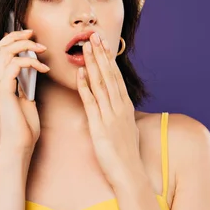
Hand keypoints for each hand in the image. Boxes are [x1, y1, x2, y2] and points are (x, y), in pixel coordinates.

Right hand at [0, 29, 49, 156]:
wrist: (19, 146)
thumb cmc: (24, 127)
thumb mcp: (26, 100)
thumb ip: (25, 84)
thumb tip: (33, 68)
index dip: (10, 39)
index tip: (28, 34)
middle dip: (16, 36)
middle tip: (33, 33)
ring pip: (4, 53)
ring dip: (25, 46)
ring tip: (42, 49)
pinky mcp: (4, 92)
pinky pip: (14, 66)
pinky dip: (30, 62)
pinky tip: (43, 69)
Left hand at [76, 33, 143, 184]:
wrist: (129, 174)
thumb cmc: (126, 154)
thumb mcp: (125, 129)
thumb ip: (119, 114)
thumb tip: (116, 106)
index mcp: (125, 106)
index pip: (116, 76)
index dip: (108, 58)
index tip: (103, 43)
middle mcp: (119, 107)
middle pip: (109, 75)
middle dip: (100, 54)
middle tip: (94, 35)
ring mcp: (110, 115)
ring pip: (101, 83)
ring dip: (93, 63)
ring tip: (85, 46)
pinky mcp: (99, 126)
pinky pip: (91, 102)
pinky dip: (85, 86)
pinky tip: (81, 72)